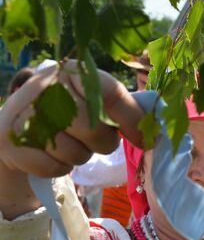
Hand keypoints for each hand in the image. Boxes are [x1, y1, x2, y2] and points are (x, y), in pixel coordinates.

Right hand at [0, 60, 142, 218]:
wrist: (16, 127)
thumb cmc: (69, 113)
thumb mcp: (98, 104)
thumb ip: (127, 111)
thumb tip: (153, 134)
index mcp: (72, 72)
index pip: (110, 93)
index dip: (131, 119)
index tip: (144, 140)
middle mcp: (45, 86)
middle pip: (93, 128)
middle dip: (102, 143)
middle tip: (94, 139)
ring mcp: (23, 113)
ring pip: (73, 152)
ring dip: (79, 156)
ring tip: (71, 144)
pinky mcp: (9, 140)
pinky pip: (54, 167)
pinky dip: (59, 167)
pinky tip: (51, 154)